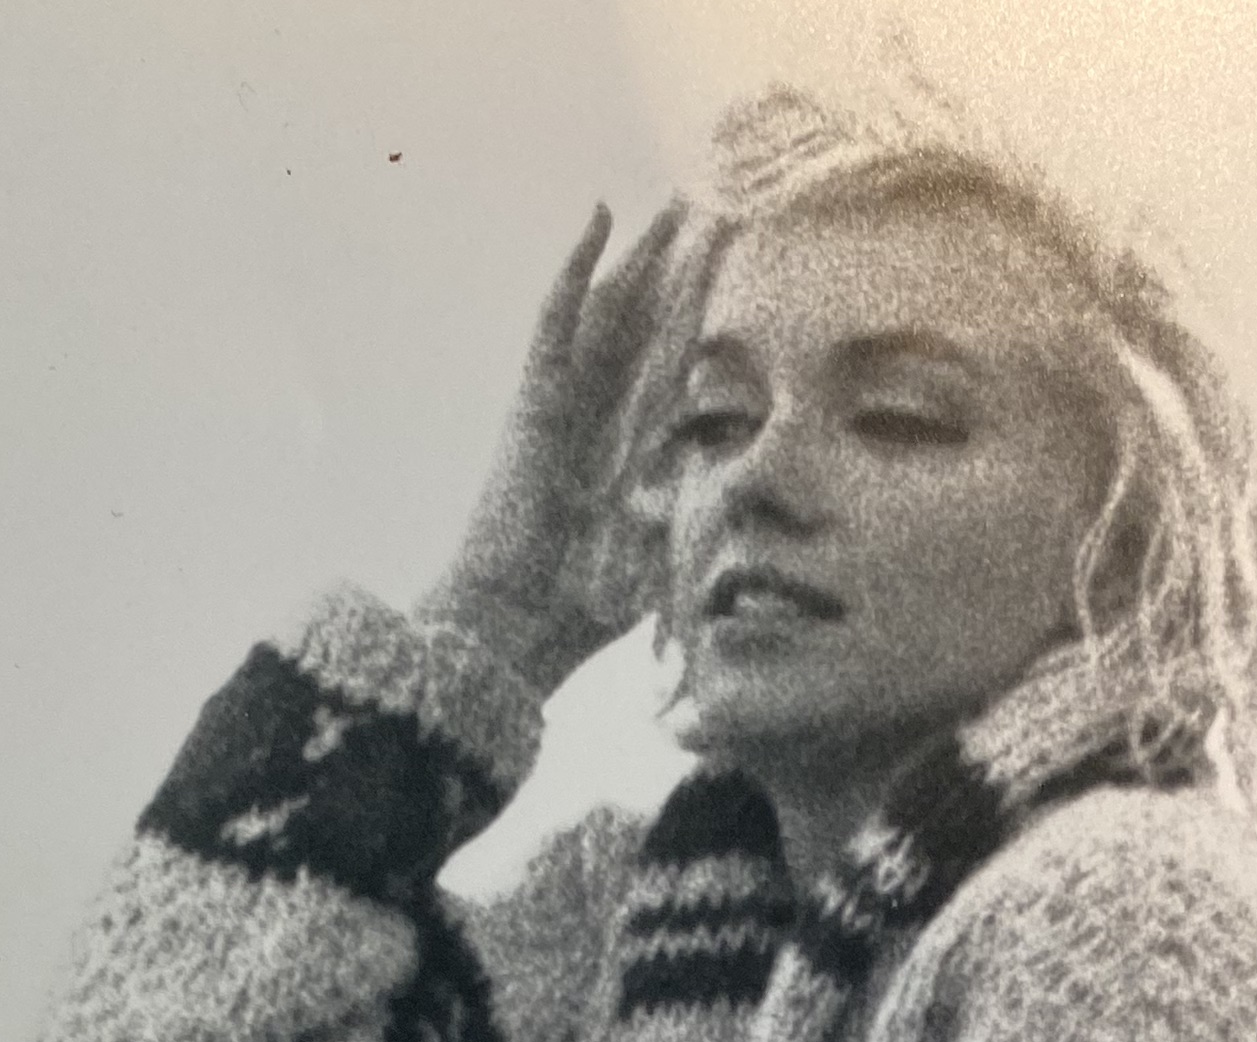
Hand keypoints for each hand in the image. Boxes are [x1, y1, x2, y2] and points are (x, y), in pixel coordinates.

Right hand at [421, 199, 710, 696]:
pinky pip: (557, 318)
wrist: (513, 625)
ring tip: (672, 201)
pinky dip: (576, 267)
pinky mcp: (534, 397)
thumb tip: (743, 494)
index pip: (674, 368)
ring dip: (642, 254)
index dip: (703, 321)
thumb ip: (695, 520)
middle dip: (677, 270)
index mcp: (627, 452)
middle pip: (644, 324)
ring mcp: (564, 401)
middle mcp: (597, 415)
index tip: (736, 278)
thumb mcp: (661, 561)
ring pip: (611, 307)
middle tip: (710, 207)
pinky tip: (599, 216)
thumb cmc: (579, 610)